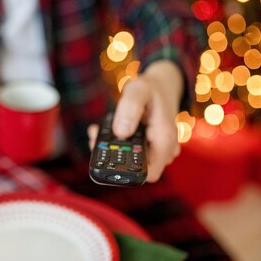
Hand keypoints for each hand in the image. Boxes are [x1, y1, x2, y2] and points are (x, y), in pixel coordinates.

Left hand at [88, 61, 183, 182]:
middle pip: (135, 168)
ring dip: (112, 148)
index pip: (148, 174)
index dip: (127, 170)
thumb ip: (130, 109)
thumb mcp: (138, 90)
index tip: (108, 153)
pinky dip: (116, 142)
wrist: (161, 85)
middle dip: (113, 156)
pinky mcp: (148, 147)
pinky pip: (129, 152)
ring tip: (99, 131)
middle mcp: (163, 150)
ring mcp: (155, 150)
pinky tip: (105, 130)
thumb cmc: (151, 88)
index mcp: (164, 141)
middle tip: (96, 138)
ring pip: (130, 161)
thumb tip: (121, 133)